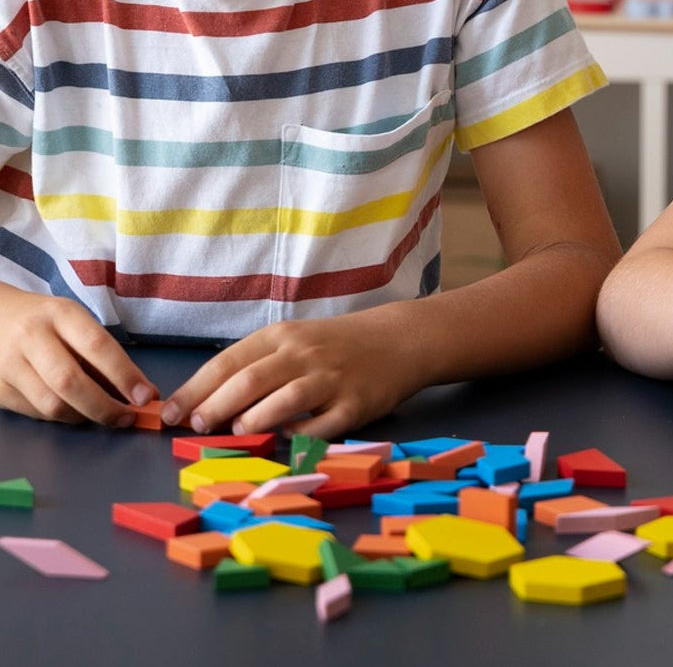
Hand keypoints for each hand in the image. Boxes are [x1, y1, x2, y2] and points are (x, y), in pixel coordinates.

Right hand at [0, 287, 156, 425]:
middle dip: (104, 407)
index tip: (146, 396)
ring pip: (51, 404)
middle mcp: (32, 337)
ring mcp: (10, 364)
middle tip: (126, 418)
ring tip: (100, 414)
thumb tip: (135, 391)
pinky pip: (35, 413)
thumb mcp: (74, 321)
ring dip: (83, 417)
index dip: (125, 375)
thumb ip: (100, 353)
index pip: (98, 346)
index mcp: (61, 313)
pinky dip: (60, 417)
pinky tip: (72, 410)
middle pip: (71, 381)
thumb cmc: (46, 320)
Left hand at [161, 310, 410, 438]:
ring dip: (251, 422)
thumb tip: (207, 402)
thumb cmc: (335, 344)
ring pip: (282, 402)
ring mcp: (330, 379)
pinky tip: (284, 440)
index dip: (195, 390)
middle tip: (196, 428)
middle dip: (214, 408)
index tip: (170, 413)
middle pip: (249, 382)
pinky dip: (298, 436)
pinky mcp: (355, 405)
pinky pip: (321, 427)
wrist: (398, 339)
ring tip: (235, 434)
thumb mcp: (294, 341)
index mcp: (282, 336)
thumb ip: (257, 366)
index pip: (228, 362)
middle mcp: (303, 354)